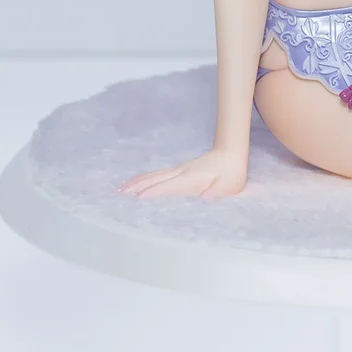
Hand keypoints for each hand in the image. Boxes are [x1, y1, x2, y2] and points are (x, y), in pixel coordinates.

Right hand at [117, 148, 247, 200]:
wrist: (232, 153)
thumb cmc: (232, 174)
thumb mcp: (229, 186)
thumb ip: (217, 191)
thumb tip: (206, 197)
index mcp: (192, 178)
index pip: (170, 186)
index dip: (154, 192)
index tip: (138, 199)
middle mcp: (182, 172)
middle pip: (156, 178)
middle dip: (138, 186)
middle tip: (119, 194)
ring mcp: (179, 169)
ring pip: (155, 175)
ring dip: (138, 181)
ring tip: (121, 189)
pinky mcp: (179, 169)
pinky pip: (159, 174)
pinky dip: (145, 177)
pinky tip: (138, 182)